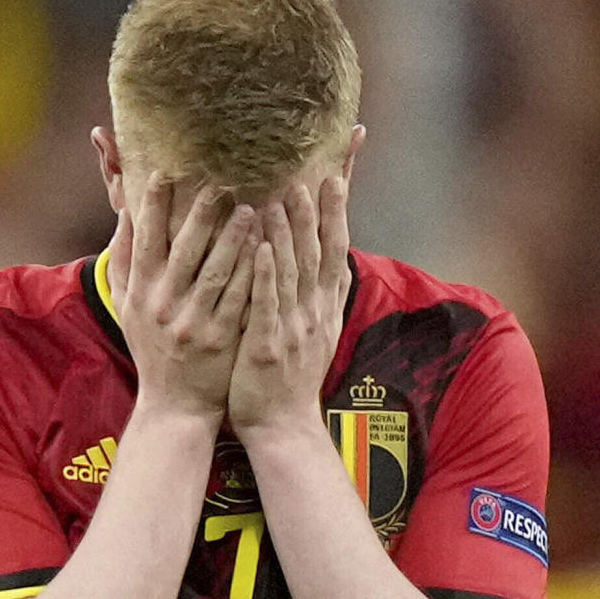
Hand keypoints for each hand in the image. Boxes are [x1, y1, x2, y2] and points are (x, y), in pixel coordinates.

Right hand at [110, 174, 258, 423]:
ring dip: (233, 238)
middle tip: (220, 182)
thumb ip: (123, 263)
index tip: (165, 173)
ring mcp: (194, 323)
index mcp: (140, 294)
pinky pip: (239, 298)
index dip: (154, 206)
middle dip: (201, 214)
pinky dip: (253, 271)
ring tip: (250, 208)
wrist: (174, 406)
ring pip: (216, 271)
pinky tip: (267, 249)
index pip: (145, 241)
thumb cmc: (152, 350)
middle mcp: (164, 306)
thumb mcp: (126, 308)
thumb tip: (124, 216)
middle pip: (184, 250)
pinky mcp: (221, 338)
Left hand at [227, 176, 350, 439]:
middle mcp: (313, 313)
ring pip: (294, 272)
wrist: (282, 428)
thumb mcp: (313, 333)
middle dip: (318, 211)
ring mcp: (292, 329)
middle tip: (312, 170)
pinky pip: (266, 304)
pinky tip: (259, 246)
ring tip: (284, 194)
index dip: (340, 211)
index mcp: (323, 307)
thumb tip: (327, 261)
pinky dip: (265, 274)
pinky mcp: (267, 346)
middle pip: (320, 253)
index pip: (336, 249)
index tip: (339, 171)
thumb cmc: (288, 379)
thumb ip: (317, 296)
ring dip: (291, 232)